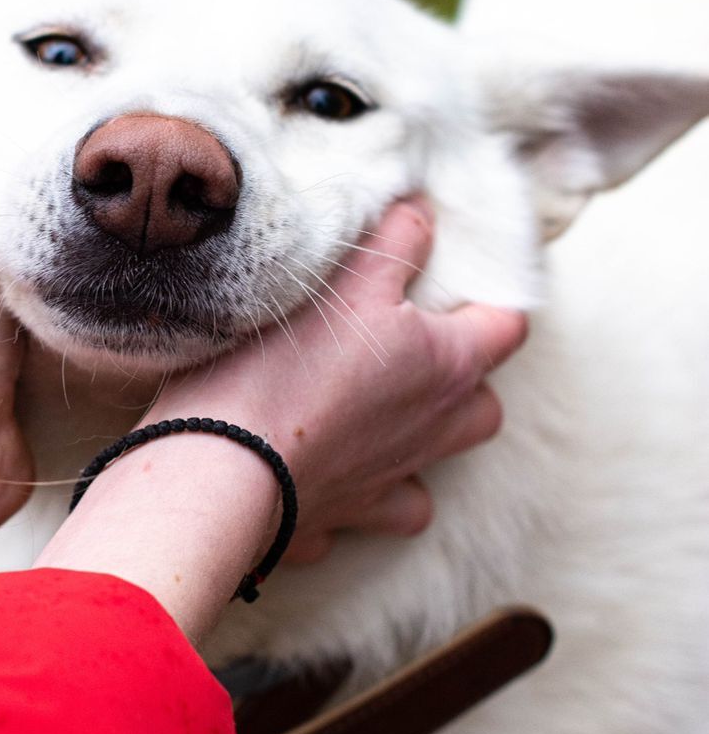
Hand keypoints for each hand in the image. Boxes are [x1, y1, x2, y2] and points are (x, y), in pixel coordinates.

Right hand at [147, 200, 526, 561]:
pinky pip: (362, 515)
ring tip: (376, 419)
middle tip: (415, 352)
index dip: (494, 301)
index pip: (509, 327)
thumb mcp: (347, 280)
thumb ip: (396, 240)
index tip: (463, 284)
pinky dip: (352, 500)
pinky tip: (324, 475)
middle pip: (483, 411)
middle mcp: (433, 432)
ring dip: (418, 450)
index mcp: (448, 367)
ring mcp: (389, 485)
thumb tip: (424, 211)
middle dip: (464, 385)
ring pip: (432, 476)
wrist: (224, 469)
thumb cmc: (287, 368)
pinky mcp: (339, 522)